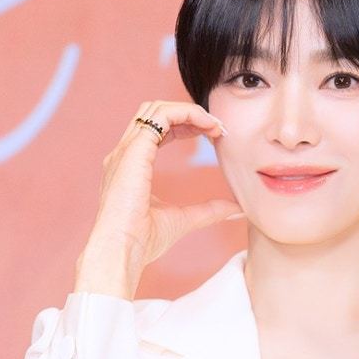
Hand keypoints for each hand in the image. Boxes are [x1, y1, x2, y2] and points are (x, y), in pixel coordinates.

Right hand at [86, 99, 244, 263]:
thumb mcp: (184, 220)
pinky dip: (185, 113)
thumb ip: (209, 211)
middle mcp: (125, 153)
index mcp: (132, 165)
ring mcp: (126, 150)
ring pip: (156, 108)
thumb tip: (235, 209)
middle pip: (155, 112)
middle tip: (218, 128)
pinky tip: (206, 125)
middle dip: (188, 114)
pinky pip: (160, 116)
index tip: (213, 135)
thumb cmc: (143, 240)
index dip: (186, 125)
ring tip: (214, 124)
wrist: (122, 249)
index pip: (157, 129)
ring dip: (188, 110)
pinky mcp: (133, 151)